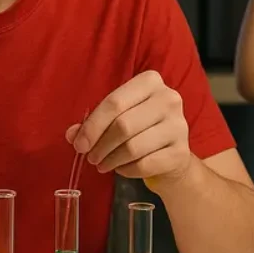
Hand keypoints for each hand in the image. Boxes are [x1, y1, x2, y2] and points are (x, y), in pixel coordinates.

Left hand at [66, 70, 190, 183]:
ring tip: (103, 164)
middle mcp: (168, 99)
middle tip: (91, 157)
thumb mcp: (117, 118)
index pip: (114, 102)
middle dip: (100, 145)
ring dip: (111, 160)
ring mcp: (178, 125)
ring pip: (133, 147)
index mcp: (150, 82)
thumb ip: (93, 123)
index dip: (92, 126)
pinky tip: (122, 168)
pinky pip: (144, 164)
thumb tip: (72, 135)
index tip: (79, 144)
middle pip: (123, 125)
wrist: (172, 153)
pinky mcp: (181, 152)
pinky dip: (127, 170)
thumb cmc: (140, 128)